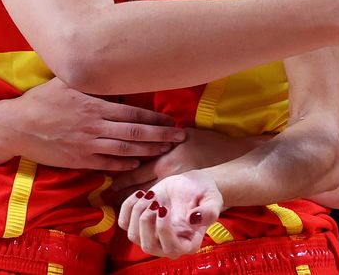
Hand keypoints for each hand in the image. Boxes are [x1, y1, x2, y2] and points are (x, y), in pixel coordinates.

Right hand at [0, 80, 186, 171]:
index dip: (155, 118)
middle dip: (160, 136)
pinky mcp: (79, 159)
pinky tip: (137, 163)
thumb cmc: (42, 100)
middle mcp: (95, 125)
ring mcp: (87, 144)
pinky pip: (107, 163)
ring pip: (125, 149)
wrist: (17, 126)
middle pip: (135, 132)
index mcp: (95, 105)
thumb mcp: (66, 82)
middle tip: (179, 138)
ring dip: (148, 151)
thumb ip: (90, 79)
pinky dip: (124, 164)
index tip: (171, 120)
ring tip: (165, 152)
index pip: (133, 112)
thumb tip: (112, 69)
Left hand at [109, 128, 259, 202]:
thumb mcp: (188, 133)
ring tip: (115, 204)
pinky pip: (157, 205)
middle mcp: (165, 179)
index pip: (132, 171)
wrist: (234, 166)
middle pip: (134, 189)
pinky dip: (145, 208)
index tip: (105, 180)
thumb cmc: (212, 146)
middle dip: (117, 194)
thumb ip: (167, 135)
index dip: (116, 177)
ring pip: (144, 200)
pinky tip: (138, 209)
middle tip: (104, 196)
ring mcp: (173, 192)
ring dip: (129, 203)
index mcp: (164, 160)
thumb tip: (148, 130)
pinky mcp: (181, 200)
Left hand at [118, 170, 223, 258]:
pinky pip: (123, 223)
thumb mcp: (213, 199)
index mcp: (188, 244)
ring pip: (133, 235)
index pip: (171, 249)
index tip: (164, 209)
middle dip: (146, 222)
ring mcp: (152, 236)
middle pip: (147, 246)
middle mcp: (168, 245)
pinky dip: (127, 207)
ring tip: (150, 195)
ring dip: (137, 212)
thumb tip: (194, 219)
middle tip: (155, 201)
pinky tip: (140, 193)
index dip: (164, 231)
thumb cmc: (205, 194)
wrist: (192, 185)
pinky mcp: (139, 224)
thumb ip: (209, 211)